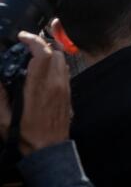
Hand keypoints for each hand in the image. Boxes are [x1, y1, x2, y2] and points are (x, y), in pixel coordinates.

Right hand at [0, 33, 70, 155]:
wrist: (49, 149)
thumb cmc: (26, 136)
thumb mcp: (3, 118)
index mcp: (39, 88)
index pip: (43, 54)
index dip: (33, 40)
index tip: (22, 37)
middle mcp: (55, 84)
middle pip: (55, 51)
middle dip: (41, 43)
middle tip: (26, 44)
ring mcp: (64, 87)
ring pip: (62, 59)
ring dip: (49, 52)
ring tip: (33, 54)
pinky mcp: (68, 92)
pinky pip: (65, 70)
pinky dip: (55, 63)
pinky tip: (42, 69)